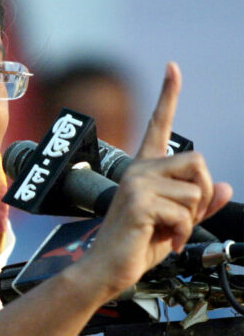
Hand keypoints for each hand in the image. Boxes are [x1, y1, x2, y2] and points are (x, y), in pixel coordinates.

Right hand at [84, 62, 232, 295]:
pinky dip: (180, 233)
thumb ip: (200, 204)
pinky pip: (184, 212)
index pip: (159, 125)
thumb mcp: (176, 223)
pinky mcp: (138, 200)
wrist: (109, 267)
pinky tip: (162, 241)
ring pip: (195, 191)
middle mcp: (139, 169)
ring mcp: (137, 182)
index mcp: (146, 169)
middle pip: (198, 162)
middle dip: (203, 195)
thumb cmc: (138, 244)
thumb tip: (227, 187)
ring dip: (191, 220)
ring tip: (166, 232)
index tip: (173, 68)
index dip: (167, 95)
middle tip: (183, 219)